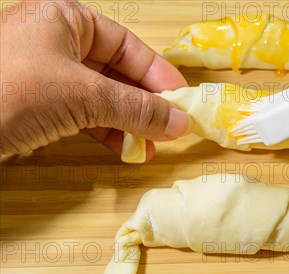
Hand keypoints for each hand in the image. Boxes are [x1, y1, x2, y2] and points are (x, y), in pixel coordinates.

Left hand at [0, 0, 188, 159]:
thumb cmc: (10, 90)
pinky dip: (105, 132)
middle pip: (116, 72)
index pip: (126, 45)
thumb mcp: (83, 96)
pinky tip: (124, 149)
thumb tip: (179, 122)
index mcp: (65, 20)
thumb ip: (136, 108)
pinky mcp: (33, 106)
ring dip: (128, 123)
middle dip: (144, 104)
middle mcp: (54, 43)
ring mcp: (42, 75)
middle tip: (170, 128)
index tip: (182, 101)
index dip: (158, 73)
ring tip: (150, 147)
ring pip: (100, 97)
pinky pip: (81, 115)